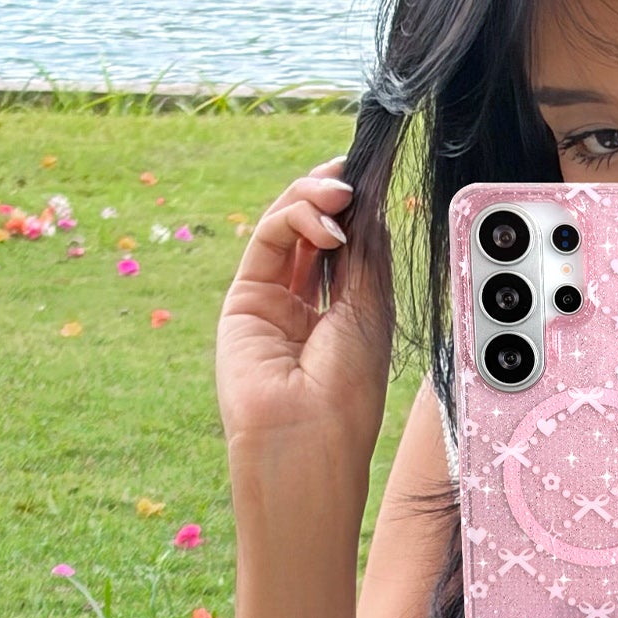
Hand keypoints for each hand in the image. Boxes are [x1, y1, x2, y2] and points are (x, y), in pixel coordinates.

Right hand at [216, 153, 391, 466]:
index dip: (360, 211)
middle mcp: (307, 306)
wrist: (306, 438)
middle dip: (336, 196)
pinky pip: (266, 241)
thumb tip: (367, 203)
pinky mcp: (243, 298)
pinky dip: (293, 217)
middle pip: (316, 230)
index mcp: (346, 315)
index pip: (350, 246)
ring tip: (339, 195)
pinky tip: (323, 224)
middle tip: (352, 179)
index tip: (375, 182)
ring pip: (288, 227)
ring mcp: (273, 301)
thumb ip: (364, 255)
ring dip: (315, 199)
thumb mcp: (370, 311)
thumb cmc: (348, 391)